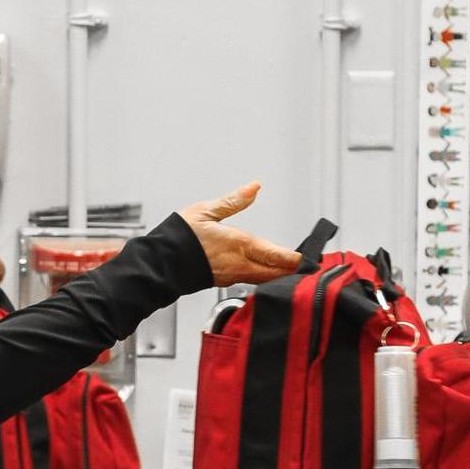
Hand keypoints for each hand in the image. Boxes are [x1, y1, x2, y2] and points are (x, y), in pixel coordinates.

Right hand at [178, 182, 301, 285]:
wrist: (159, 262)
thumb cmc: (179, 238)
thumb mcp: (206, 211)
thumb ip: (233, 201)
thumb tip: (253, 188)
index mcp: (239, 245)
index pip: (276, 255)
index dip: (295, 259)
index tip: (310, 259)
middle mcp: (239, 264)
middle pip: (276, 273)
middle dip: (294, 272)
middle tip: (310, 267)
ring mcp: (232, 275)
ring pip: (265, 279)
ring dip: (280, 275)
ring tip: (294, 271)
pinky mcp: (224, 280)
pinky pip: (252, 281)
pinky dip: (265, 278)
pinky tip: (267, 273)